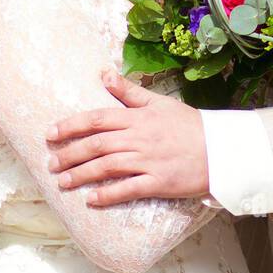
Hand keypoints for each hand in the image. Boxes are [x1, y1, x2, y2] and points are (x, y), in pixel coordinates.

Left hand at [45, 69, 209, 204]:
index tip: (51, 133)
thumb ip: (129, 91)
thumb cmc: (190, 125)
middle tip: (51, 162)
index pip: (98, 119)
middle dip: (70, 154)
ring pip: (106, 167)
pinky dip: (107, 195)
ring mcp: (148, 161)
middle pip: (97, 145)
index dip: (71, 126)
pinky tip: (91, 199)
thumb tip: (104, 74)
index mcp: (139, 118)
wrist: (221, 149)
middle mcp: (139, 139)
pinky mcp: (158, 182)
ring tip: (63, 181)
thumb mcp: (160, 102)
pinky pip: (128, 189)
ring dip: (81, 174)